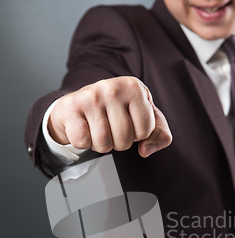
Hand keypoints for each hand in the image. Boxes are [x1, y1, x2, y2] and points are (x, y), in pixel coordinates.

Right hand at [48, 77, 171, 157]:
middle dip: (119, 142)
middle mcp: (113, 88)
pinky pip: (83, 141)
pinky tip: (84, 129)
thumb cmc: (114, 112)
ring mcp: (91, 96)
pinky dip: (83, 143)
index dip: (138, 134)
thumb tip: (146, 150)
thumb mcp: (144, 119)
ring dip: (101, 144)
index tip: (128, 123)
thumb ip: (160, 135)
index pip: (146, 130)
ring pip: (104, 143)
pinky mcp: (72, 106)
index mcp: (135, 87)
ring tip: (98, 129)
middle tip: (111, 128)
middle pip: (125, 139)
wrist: (77, 106)